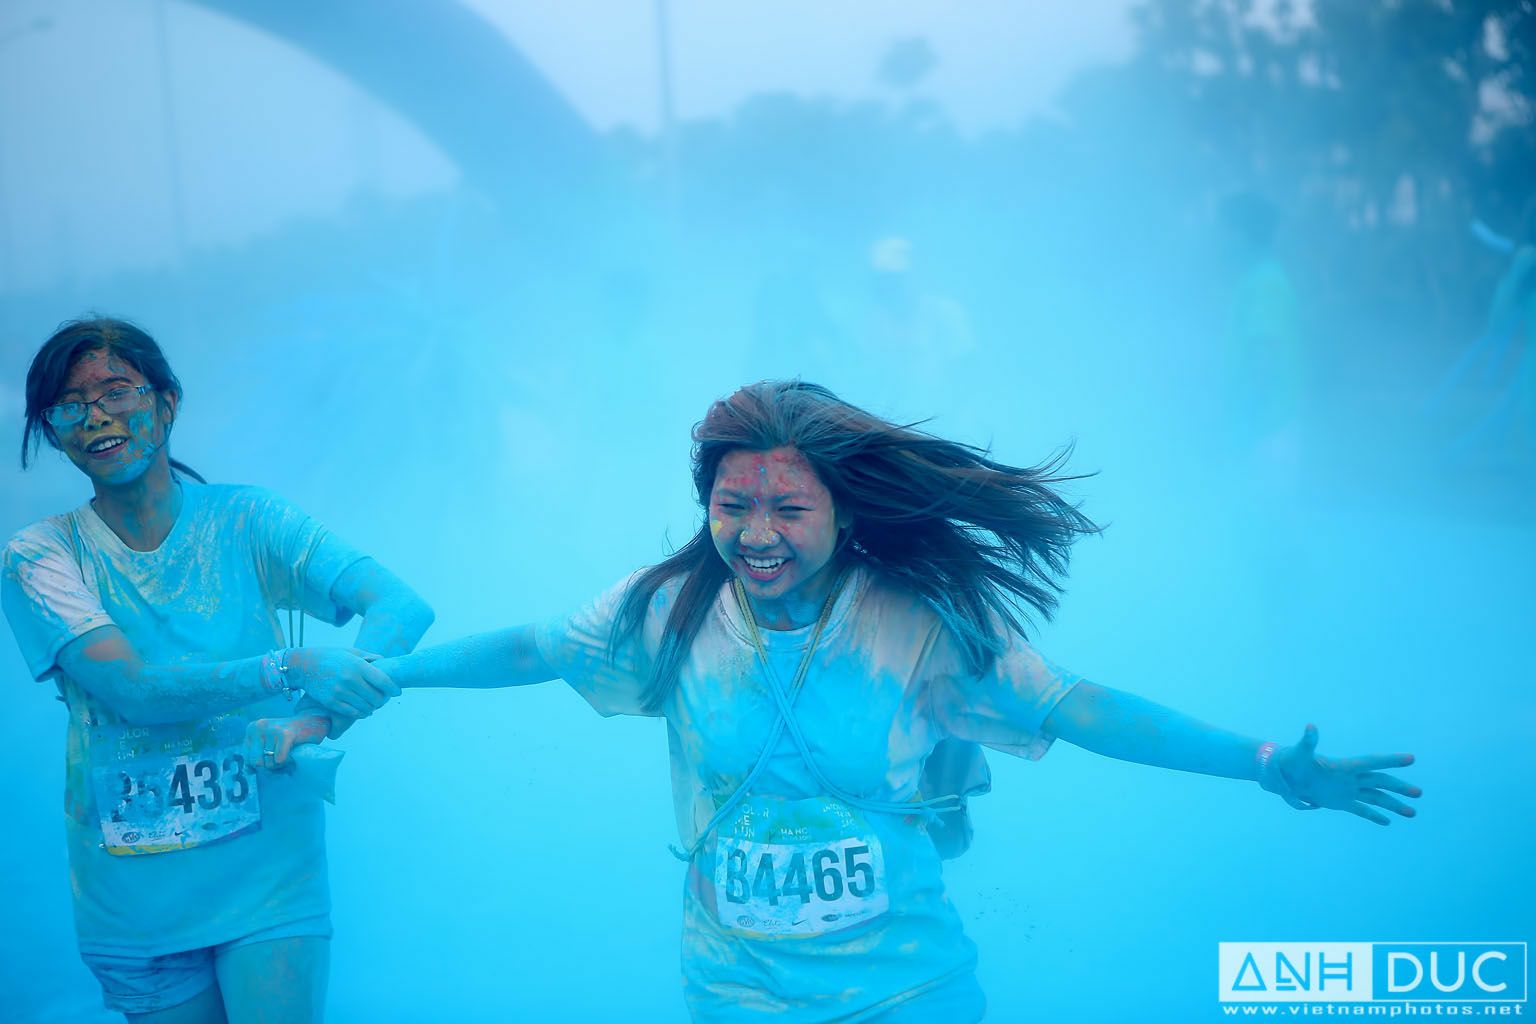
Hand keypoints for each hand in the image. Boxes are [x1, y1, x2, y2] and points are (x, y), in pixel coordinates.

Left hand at [244, 715, 329, 771]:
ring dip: (280, 764)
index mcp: (252, 729)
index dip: (259, 765)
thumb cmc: (290, 735)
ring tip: (287, 755)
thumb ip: (256, 755)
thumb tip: (249, 771)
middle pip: (256, 762)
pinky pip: (280, 759)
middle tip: (281, 760)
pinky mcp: (285, 734)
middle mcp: (258, 727)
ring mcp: (271, 729)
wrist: (313, 721)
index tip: (271, 760)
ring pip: (269, 763)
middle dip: (270, 766)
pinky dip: (287, 762)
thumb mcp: (268, 742)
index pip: (247, 758)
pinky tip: (292, 754)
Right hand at [283, 646, 398, 718]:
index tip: (397, 692)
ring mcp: (340, 692)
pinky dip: (361, 713)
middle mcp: (350, 680)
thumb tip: (386, 662)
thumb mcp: (352, 651)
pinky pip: (352, 713)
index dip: (393, 689)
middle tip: (384, 699)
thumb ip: (370, 657)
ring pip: (366, 708)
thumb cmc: (331, 656)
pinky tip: (364, 710)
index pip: (382, 681)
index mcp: (358, 666)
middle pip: (376, 697)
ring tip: (374, 705)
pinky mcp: (331, 702)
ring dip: (373, 708)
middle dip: (383, 700)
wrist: (304, 665)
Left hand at [1274, 724, 1420, 825]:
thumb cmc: (1292, 761)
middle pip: (1380, 782)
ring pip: (1376, 798)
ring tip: (1412, 813)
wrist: (1284, 775)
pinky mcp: (1340, 802)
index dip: (1390, 760)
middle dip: (1399, 787)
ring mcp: (1347, 790)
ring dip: (1393, 805)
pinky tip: (1387, 822)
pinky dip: (1373, 816)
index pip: (1372, 762)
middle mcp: (1350, 778)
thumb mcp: (1300, 753)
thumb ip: (1308, 741)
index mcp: (1344, 766)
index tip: (1411, 758)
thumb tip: (1310, 727)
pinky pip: (1361, 810)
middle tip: (1418, 792)